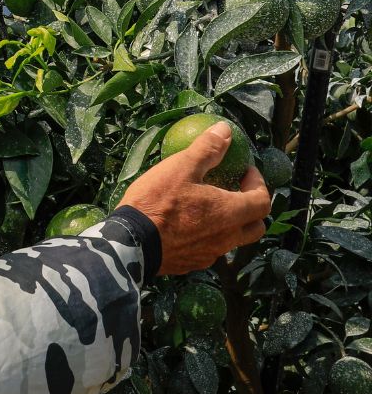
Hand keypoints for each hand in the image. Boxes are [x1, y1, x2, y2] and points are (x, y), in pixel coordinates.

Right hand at [117, 122, 271, 274]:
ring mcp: (210, 254)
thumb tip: (225, 130)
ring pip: (233, 240)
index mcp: (229, 212)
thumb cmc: (158, 201)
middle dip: (251, 208)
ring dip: (229, 224)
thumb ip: (207, 149)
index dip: (258, 183)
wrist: (132, 242)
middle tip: (234, 191)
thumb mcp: (180, 168)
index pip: (262, 201)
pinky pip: (210, 250)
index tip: (244, 171)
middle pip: (256, 226)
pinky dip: (208, 237)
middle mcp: (227, 237)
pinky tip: (187, 228)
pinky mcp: (192, 264)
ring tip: (208, 209)